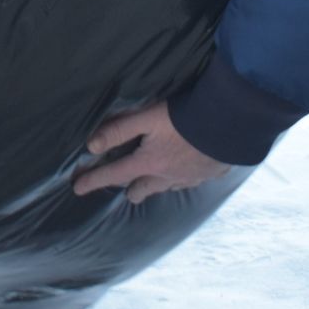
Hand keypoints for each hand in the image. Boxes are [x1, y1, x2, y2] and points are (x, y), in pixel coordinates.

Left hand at [72, 101, 228, 203]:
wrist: (231, 123)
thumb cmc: (186, 117)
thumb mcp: (147, 117)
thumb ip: (119, 130)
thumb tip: (91, 145)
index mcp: (148, 163)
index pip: (114, 174)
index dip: (93, 180)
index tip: (77, 188)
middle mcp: (166, 177)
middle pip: (141, 190)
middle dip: (130, 189)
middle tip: (124, 184)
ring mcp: (189, 178)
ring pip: (165, 188)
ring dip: (155, 185)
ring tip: (151, 178)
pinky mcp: (209, 174)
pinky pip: (188, 182)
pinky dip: (180, 178)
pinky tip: (184, 170)